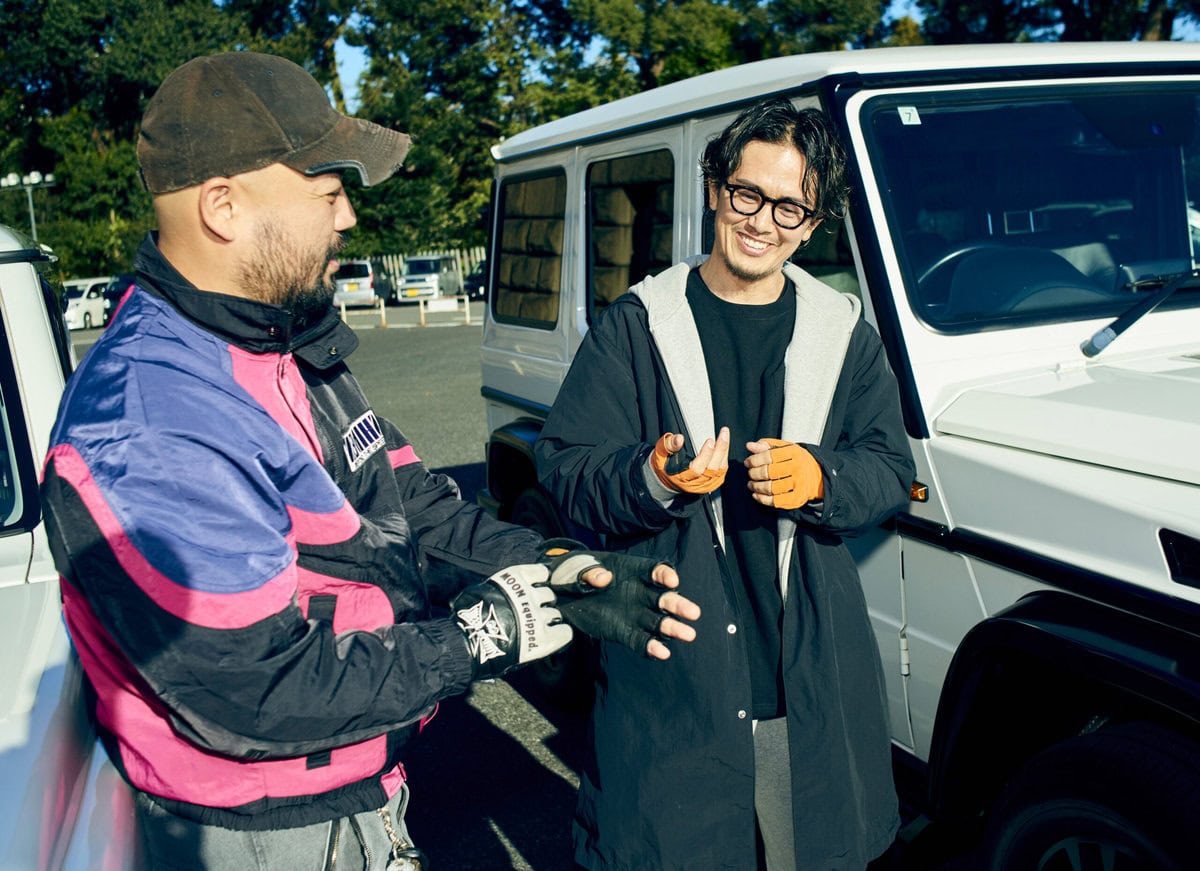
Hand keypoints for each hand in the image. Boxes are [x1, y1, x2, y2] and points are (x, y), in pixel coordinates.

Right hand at [449, 564, 571, 680]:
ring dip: (549, 619)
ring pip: (555, 614)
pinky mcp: (544, 639)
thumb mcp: (485, 589)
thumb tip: (507, 589)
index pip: (542, 572)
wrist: (469, 642)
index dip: (541, 580)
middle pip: (549, 595)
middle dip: (544, 602)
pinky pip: (564, 632)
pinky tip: (553, 636)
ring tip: (536, 627)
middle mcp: (530, 595)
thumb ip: (502, 587)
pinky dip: (561, 634)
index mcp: (516, 580)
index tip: (538, 585)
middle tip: (533, 612)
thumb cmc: (471, 616)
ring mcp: (539, 617)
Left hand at [540, 540, 700, 659]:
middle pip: (664, 598)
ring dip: (672, 628)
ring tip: (688, 634)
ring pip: (658, 621)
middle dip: (678, 605)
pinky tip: (662, 653)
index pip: (654, 570)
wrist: (559, 595)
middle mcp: (639, 592)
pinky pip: (640, 640)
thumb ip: (588, 572)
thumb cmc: (571, 574)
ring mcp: (634, 613)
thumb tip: (603, 579)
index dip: (664, 574)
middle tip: (693, 613)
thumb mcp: (575, 567)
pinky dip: (652, 647)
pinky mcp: (623, 631)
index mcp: (631, 571)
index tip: (671, 581)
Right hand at [650, 427, 730, 493]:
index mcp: (682, 478)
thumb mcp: (660, 454)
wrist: (668, 481)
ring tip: (724, 435)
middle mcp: (695, 484)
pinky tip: (724, 446)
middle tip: (723, 433)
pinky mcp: (711, 484)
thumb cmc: (664, 465)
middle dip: (720, 450)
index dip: (705, 456)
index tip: (710, 441)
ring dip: (724, 452)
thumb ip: (668, 445)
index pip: (697, 469)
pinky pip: (722, 471)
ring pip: (720, 470)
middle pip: (712, 469)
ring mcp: (705, 485)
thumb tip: (679, 438)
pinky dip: (724, 458)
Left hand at [745, 438, 823, 509]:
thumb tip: (749, 446)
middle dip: (754, 474)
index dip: (754, 460)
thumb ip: (766, 446)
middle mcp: (797, 468)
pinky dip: (763, 499)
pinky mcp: (797, 498)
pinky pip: (776, 501)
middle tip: (750, 474)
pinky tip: (756, 495)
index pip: (768, 456)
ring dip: (756, 487)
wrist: (818, 476)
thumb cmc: (797, 461)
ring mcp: (798, 484)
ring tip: (751, 484)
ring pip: (770, 487)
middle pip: (768, 472)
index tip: (747, 463)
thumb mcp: (785, 449)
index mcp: (794, 453)